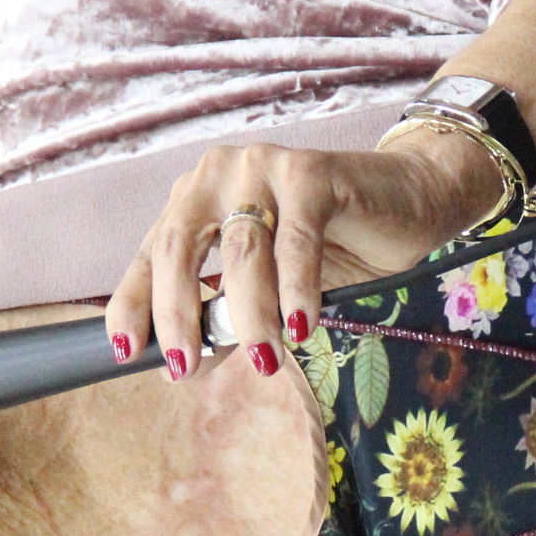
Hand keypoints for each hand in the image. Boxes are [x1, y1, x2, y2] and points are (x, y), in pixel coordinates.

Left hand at [105, 126, 501, 382]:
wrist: (408, 200)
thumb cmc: (333, 246)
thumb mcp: (268, 286)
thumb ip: (228, 313)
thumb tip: (193, 364)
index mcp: (196, 198)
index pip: (151, 254)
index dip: (135, 303)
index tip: (127, 351)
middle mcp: (218, 175)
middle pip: (181, 249)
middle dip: (179, 316)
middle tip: (187, 369)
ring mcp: (263, 167)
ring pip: (242, 252)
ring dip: (249, 316)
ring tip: (264, 360)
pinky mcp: (311, 172)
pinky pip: (296, 242)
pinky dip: (296, 291)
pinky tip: (301, 327)